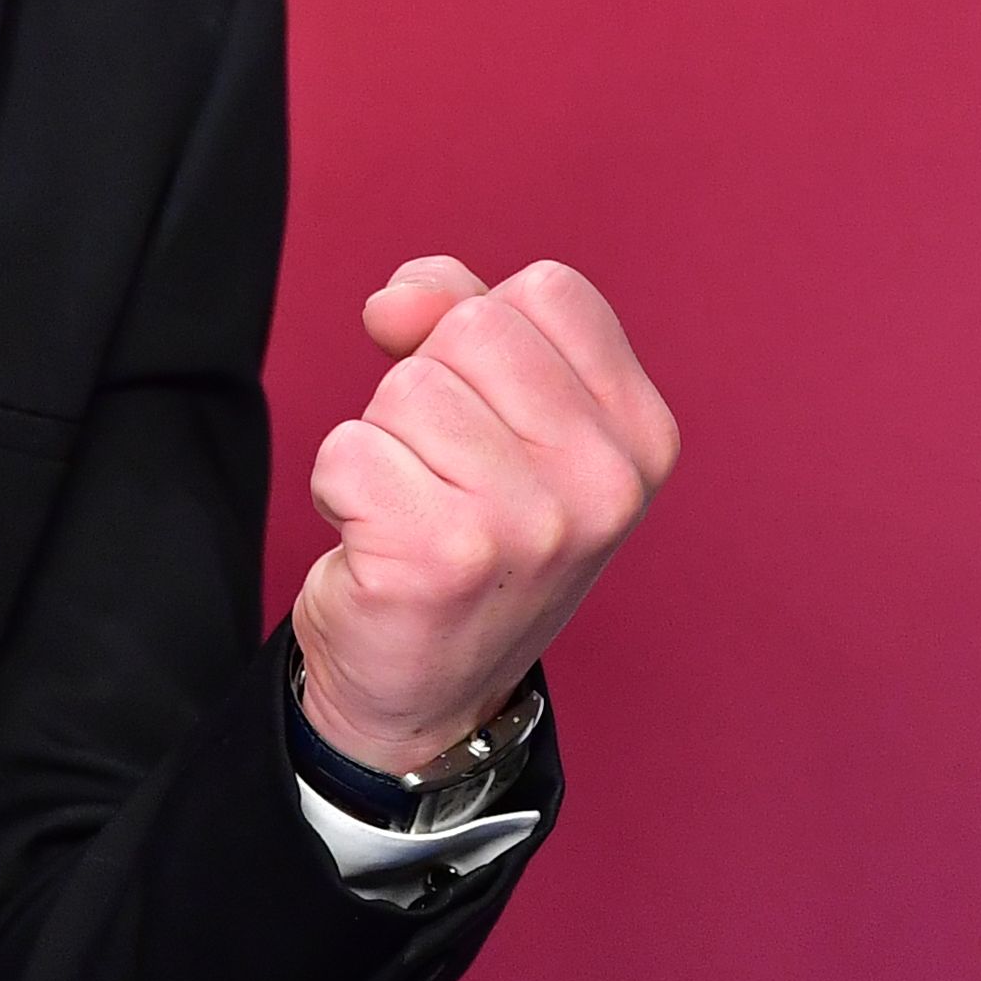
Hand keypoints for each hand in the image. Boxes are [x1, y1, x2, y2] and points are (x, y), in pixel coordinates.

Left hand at [292, 257, 678, 773]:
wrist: (427, 689)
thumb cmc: (465, 532)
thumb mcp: (501, 414)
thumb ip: (458, 312)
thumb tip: (400, 299)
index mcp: (641, 435)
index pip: (547, 291)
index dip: (479, 328)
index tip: (479, 406)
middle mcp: (605, 482)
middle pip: (470, 329)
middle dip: (428, 387)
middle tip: (444, 474)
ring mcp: (531, 525)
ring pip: (404, 389)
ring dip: (382, 442)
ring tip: (415, 510)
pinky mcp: (443, 558)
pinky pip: (347, 449)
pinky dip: (338, 487)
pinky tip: (378, 540)